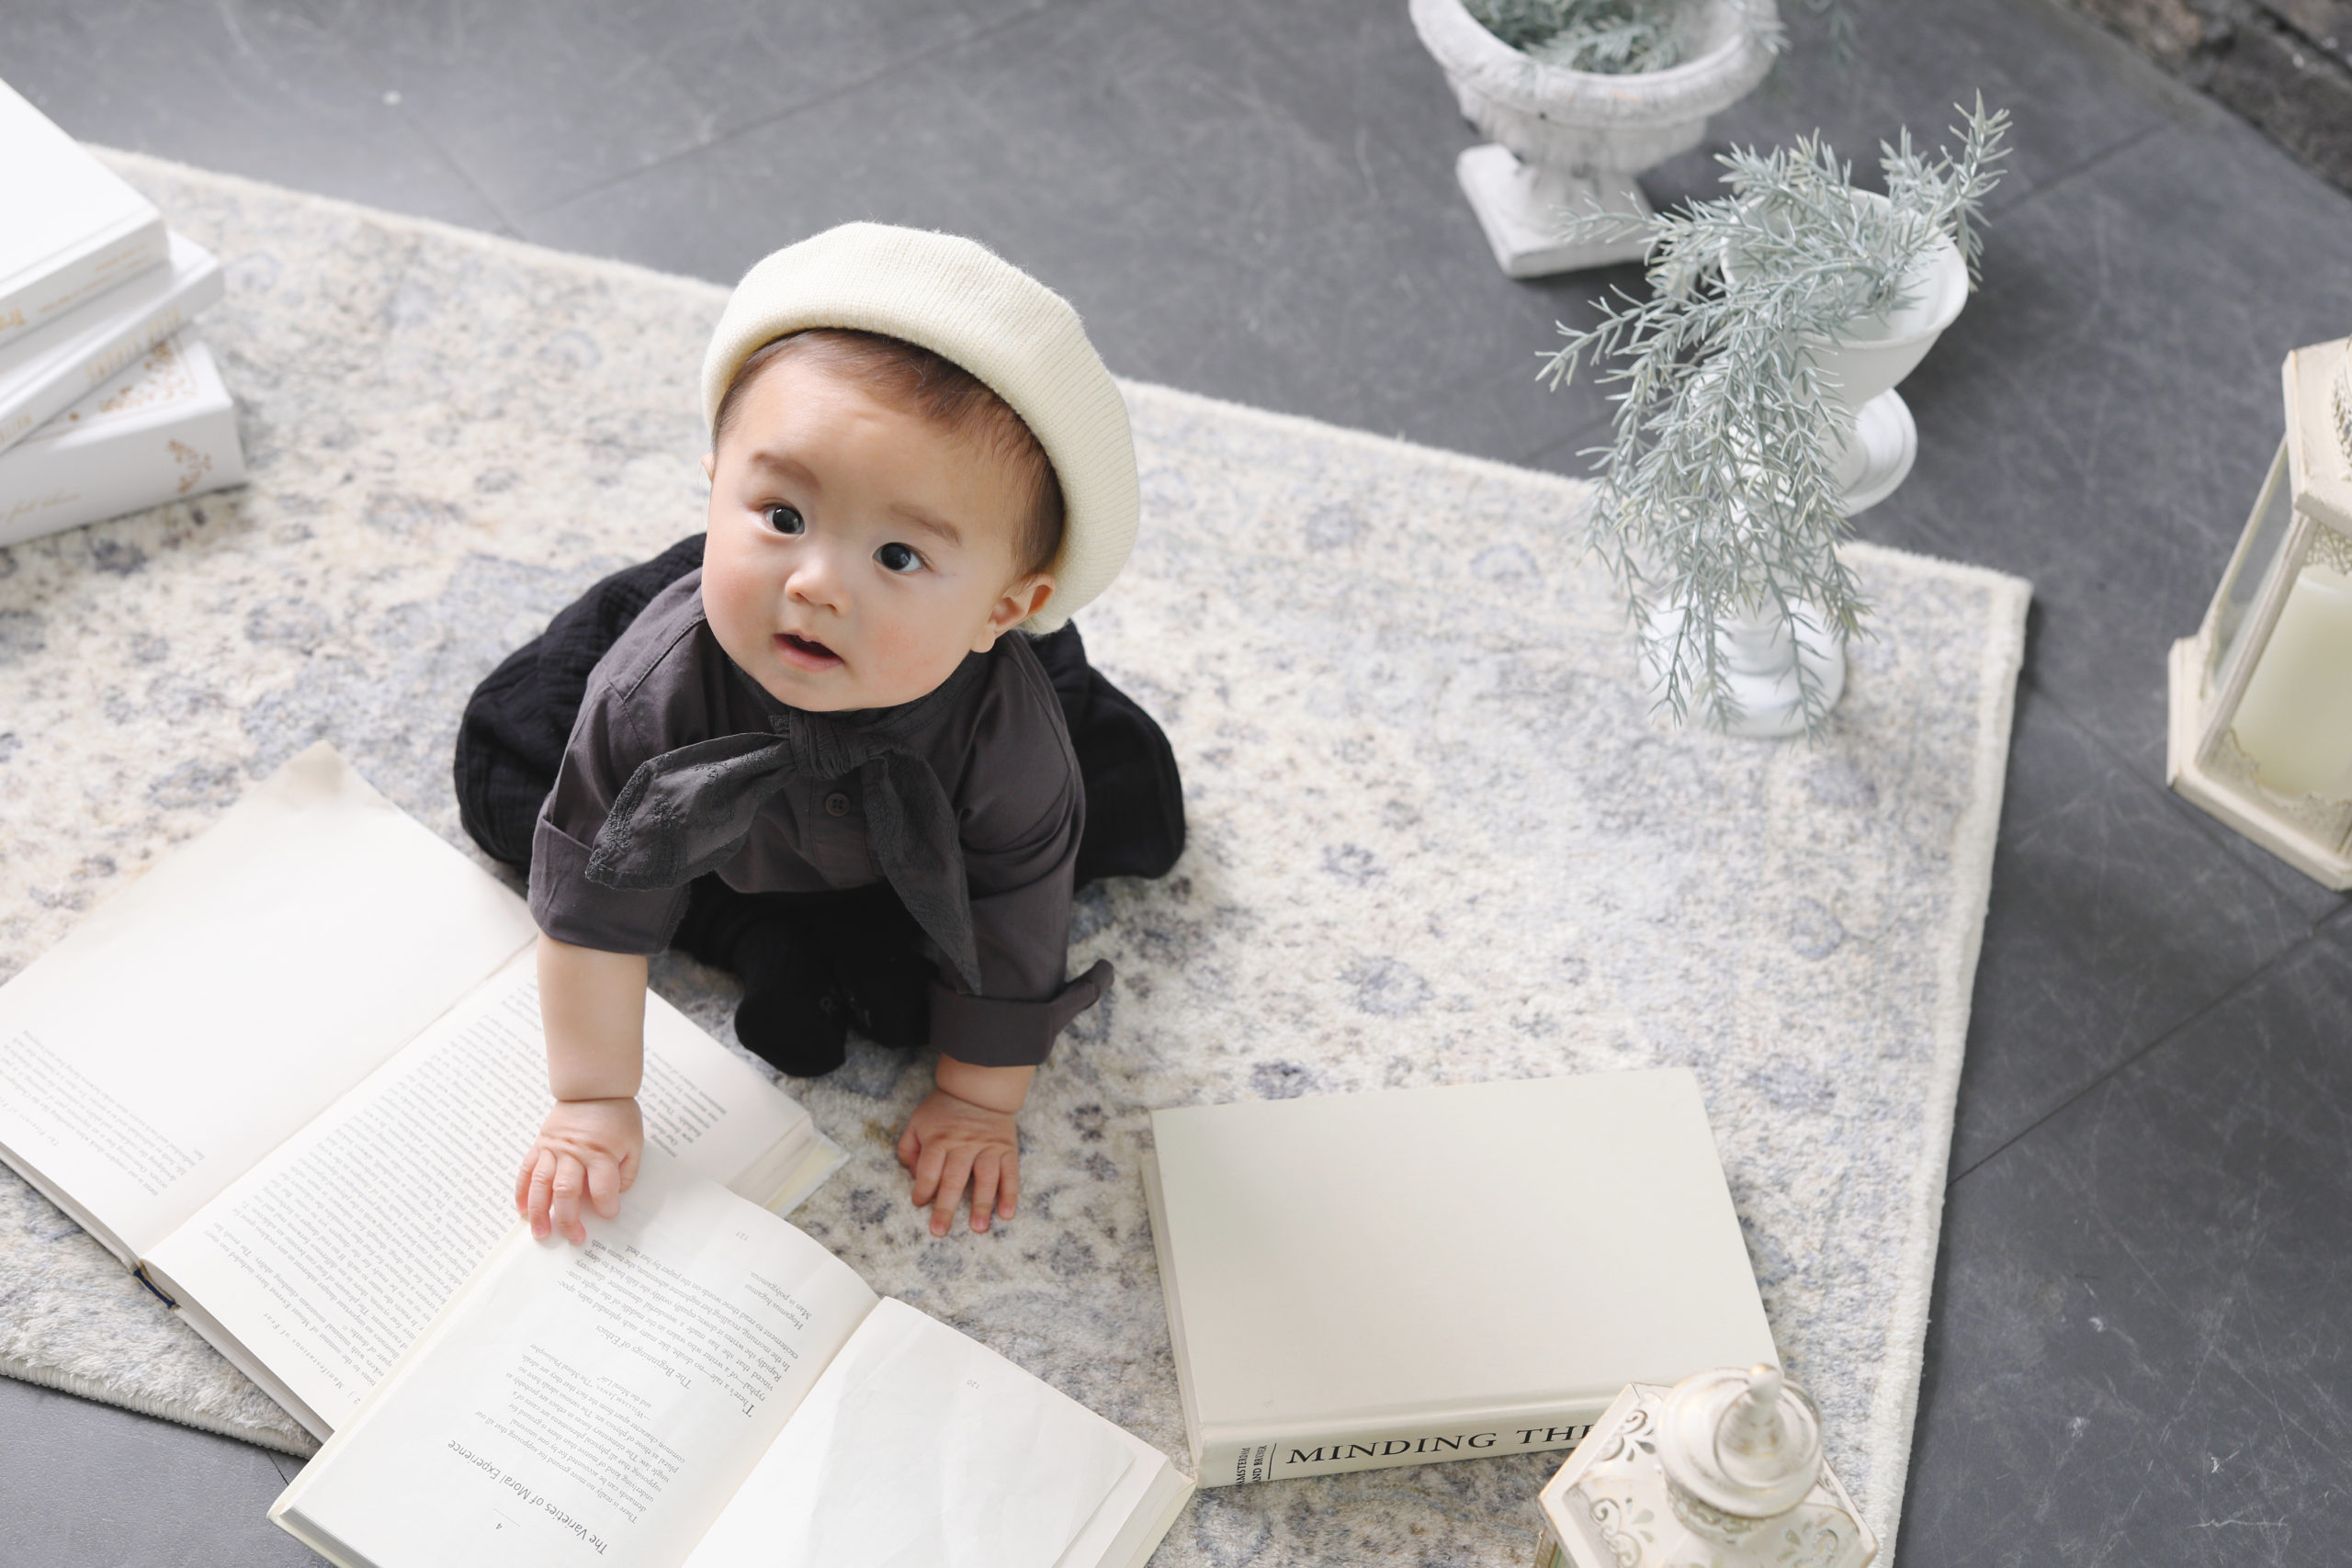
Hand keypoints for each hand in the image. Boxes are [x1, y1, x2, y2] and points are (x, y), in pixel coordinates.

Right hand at [516, 1097, 642, 1244]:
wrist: (594, 1087)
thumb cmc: (617, 1114)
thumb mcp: (634, 1142)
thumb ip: (627, 1171)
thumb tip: (615, 1195)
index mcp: (601, 1153)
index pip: (603, 1188)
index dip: (606, 1206)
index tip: (608, 1215)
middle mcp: (575, 1152)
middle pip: (567, 1192)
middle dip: (569, 1219)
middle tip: (574, 1237)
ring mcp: (554, 1149)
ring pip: (542, 1185)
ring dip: (539, 1212)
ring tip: (540, 1233)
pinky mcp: (541, 1144)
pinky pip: (527, 1170)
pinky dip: (522, 1190)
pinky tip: (522, 1209)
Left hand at [897, 1087, 1020, 1235]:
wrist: (980, 1089)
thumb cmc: (944, 1110)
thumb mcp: (917, 1122)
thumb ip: (908, 1149)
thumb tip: (914, 1178)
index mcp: (939, 1138)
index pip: (929, 1169)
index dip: (923, 1189)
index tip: (919, 1204)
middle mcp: (963, 1145)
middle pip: (954, 1179)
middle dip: (946, 1207)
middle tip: (940, 1231)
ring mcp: (988, 1148)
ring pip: (985, 1179)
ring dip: (981, 1205)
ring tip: (978, 1228)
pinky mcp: (1007, 1150)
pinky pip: (1010, 1174)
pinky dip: (1010, 1194)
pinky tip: (1006, 1213)